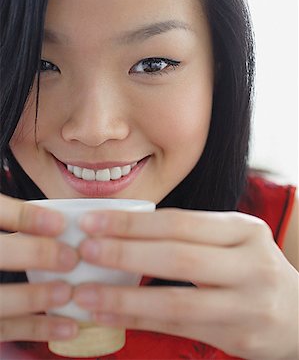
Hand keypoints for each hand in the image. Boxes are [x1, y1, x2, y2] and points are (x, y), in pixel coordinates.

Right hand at [0, 193, 78, 341]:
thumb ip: (17, 217)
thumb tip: (67, 220)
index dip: (26, 217)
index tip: (62, 223)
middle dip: (35, 254)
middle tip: (71, 258)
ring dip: (34, 296)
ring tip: (67, 293)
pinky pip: (3, 328)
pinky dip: (37, 329)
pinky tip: (69, 326)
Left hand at [74, 209, 298, 359]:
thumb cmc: (252, 268)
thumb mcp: (233, 240)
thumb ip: (191, 235)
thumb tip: (126, 232)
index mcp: (243, 230)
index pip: (180, 221)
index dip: (133, 223)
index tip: (94, 221)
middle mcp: (250, 263)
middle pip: (178, 256)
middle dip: (125, 252)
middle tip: (85, 250)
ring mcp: (248, 303)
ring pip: (177, 300)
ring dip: (125, 298)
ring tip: (86, 293)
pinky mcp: (240, 338)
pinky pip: (180, 328)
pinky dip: (142, 322)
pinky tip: (112, 316)